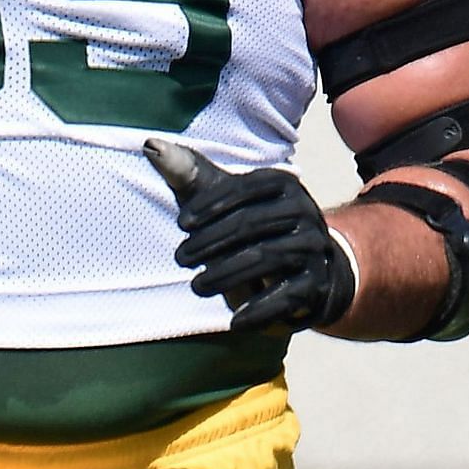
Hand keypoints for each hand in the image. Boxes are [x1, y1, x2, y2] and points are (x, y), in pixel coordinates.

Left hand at [145, 138, 355, 334]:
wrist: (305, 269)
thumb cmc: (250, 228)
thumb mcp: (221, 202)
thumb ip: (188, 175)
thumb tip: (150, 147)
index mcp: (282, 184)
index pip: (245, 189)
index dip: (212, 204)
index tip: (182, 225)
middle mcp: (304, 211)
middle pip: (252, 224)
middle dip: (211, 243)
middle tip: (181, 258)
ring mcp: (314, 247)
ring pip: (267, 258)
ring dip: (227, 275)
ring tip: (198, 287)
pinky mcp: (317, 283)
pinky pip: (287, 296)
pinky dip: (259, 310)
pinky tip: (233, 321)